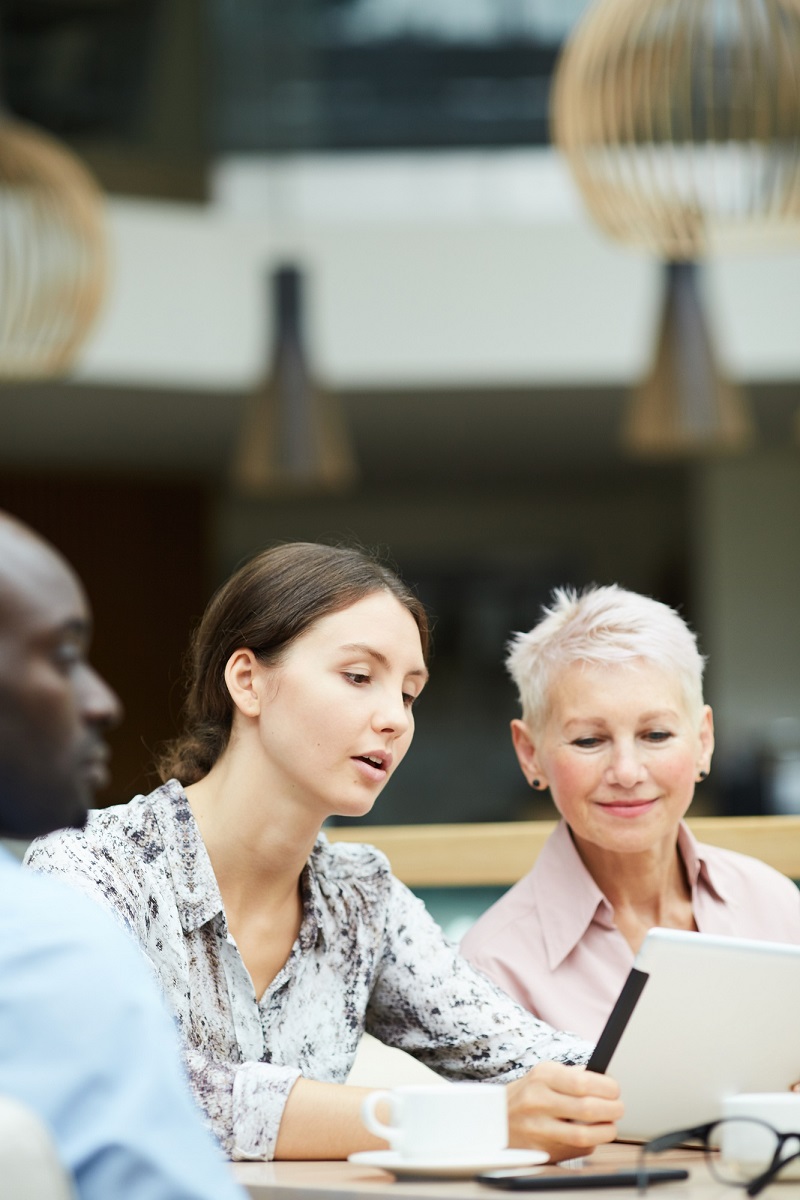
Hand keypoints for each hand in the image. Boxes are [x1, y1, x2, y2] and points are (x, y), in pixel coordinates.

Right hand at [505, 1061, 622, 1162]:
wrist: (494, 1119)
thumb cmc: (526, 1094)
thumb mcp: (543, 1074)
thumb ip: (572, 1075)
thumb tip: (605, 1081)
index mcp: (542, 1076)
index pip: (583, 1081)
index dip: (607, 1087)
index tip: (615, 1090)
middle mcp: (538, 1101)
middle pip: (588, 1108)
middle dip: (613, 1109)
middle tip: (618, 1108)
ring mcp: (538, 1128)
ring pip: (585, 1134)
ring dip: (606, 1131)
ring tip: (610, 1125)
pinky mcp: (541, 1150)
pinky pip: (576, 1150)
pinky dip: (591, 1144)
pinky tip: (591, 1136)